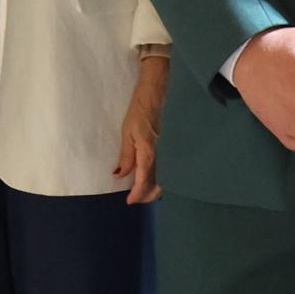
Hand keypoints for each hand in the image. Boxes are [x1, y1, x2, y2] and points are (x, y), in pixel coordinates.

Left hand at [117, 52, 168, 203]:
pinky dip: (164, 178)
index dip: (137, 195)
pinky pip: (171, 168)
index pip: (144, 182)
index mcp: (149, 152)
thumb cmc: (140, 110)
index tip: (130, 201)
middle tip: (136, 198)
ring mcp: (171, 151)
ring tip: (145, 191)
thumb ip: (126, 156)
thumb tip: (120, 175)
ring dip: (156, 189)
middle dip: (148, 195)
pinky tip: (157, 177)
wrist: (159, 92)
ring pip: (167, 179)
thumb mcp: (127, 132)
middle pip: (159, 185)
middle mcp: (163, 155)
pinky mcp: (175, 147)